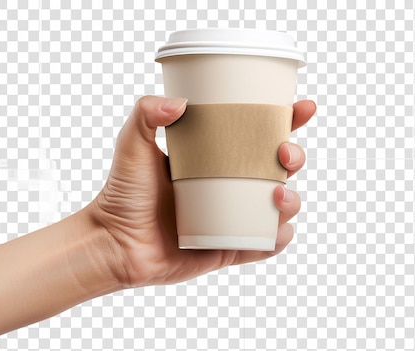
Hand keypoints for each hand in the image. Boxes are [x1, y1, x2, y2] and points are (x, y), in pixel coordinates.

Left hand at [88, 96, 315, 288]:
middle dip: (294, 158)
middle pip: (278, 169)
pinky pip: (264, 244)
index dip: (286, 121)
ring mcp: (232, 218)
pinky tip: (276, 230)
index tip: (302, 109)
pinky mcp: (229, 248)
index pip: (257, 135)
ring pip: (279, 208)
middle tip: (284, 154)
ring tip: (277, 195)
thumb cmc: (121, 195)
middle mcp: (228, 186)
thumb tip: (180, 102)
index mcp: (215, 159)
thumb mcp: (131, 146)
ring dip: (292, 200)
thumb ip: (145, 114)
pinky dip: (278, 238)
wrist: (112, 244)